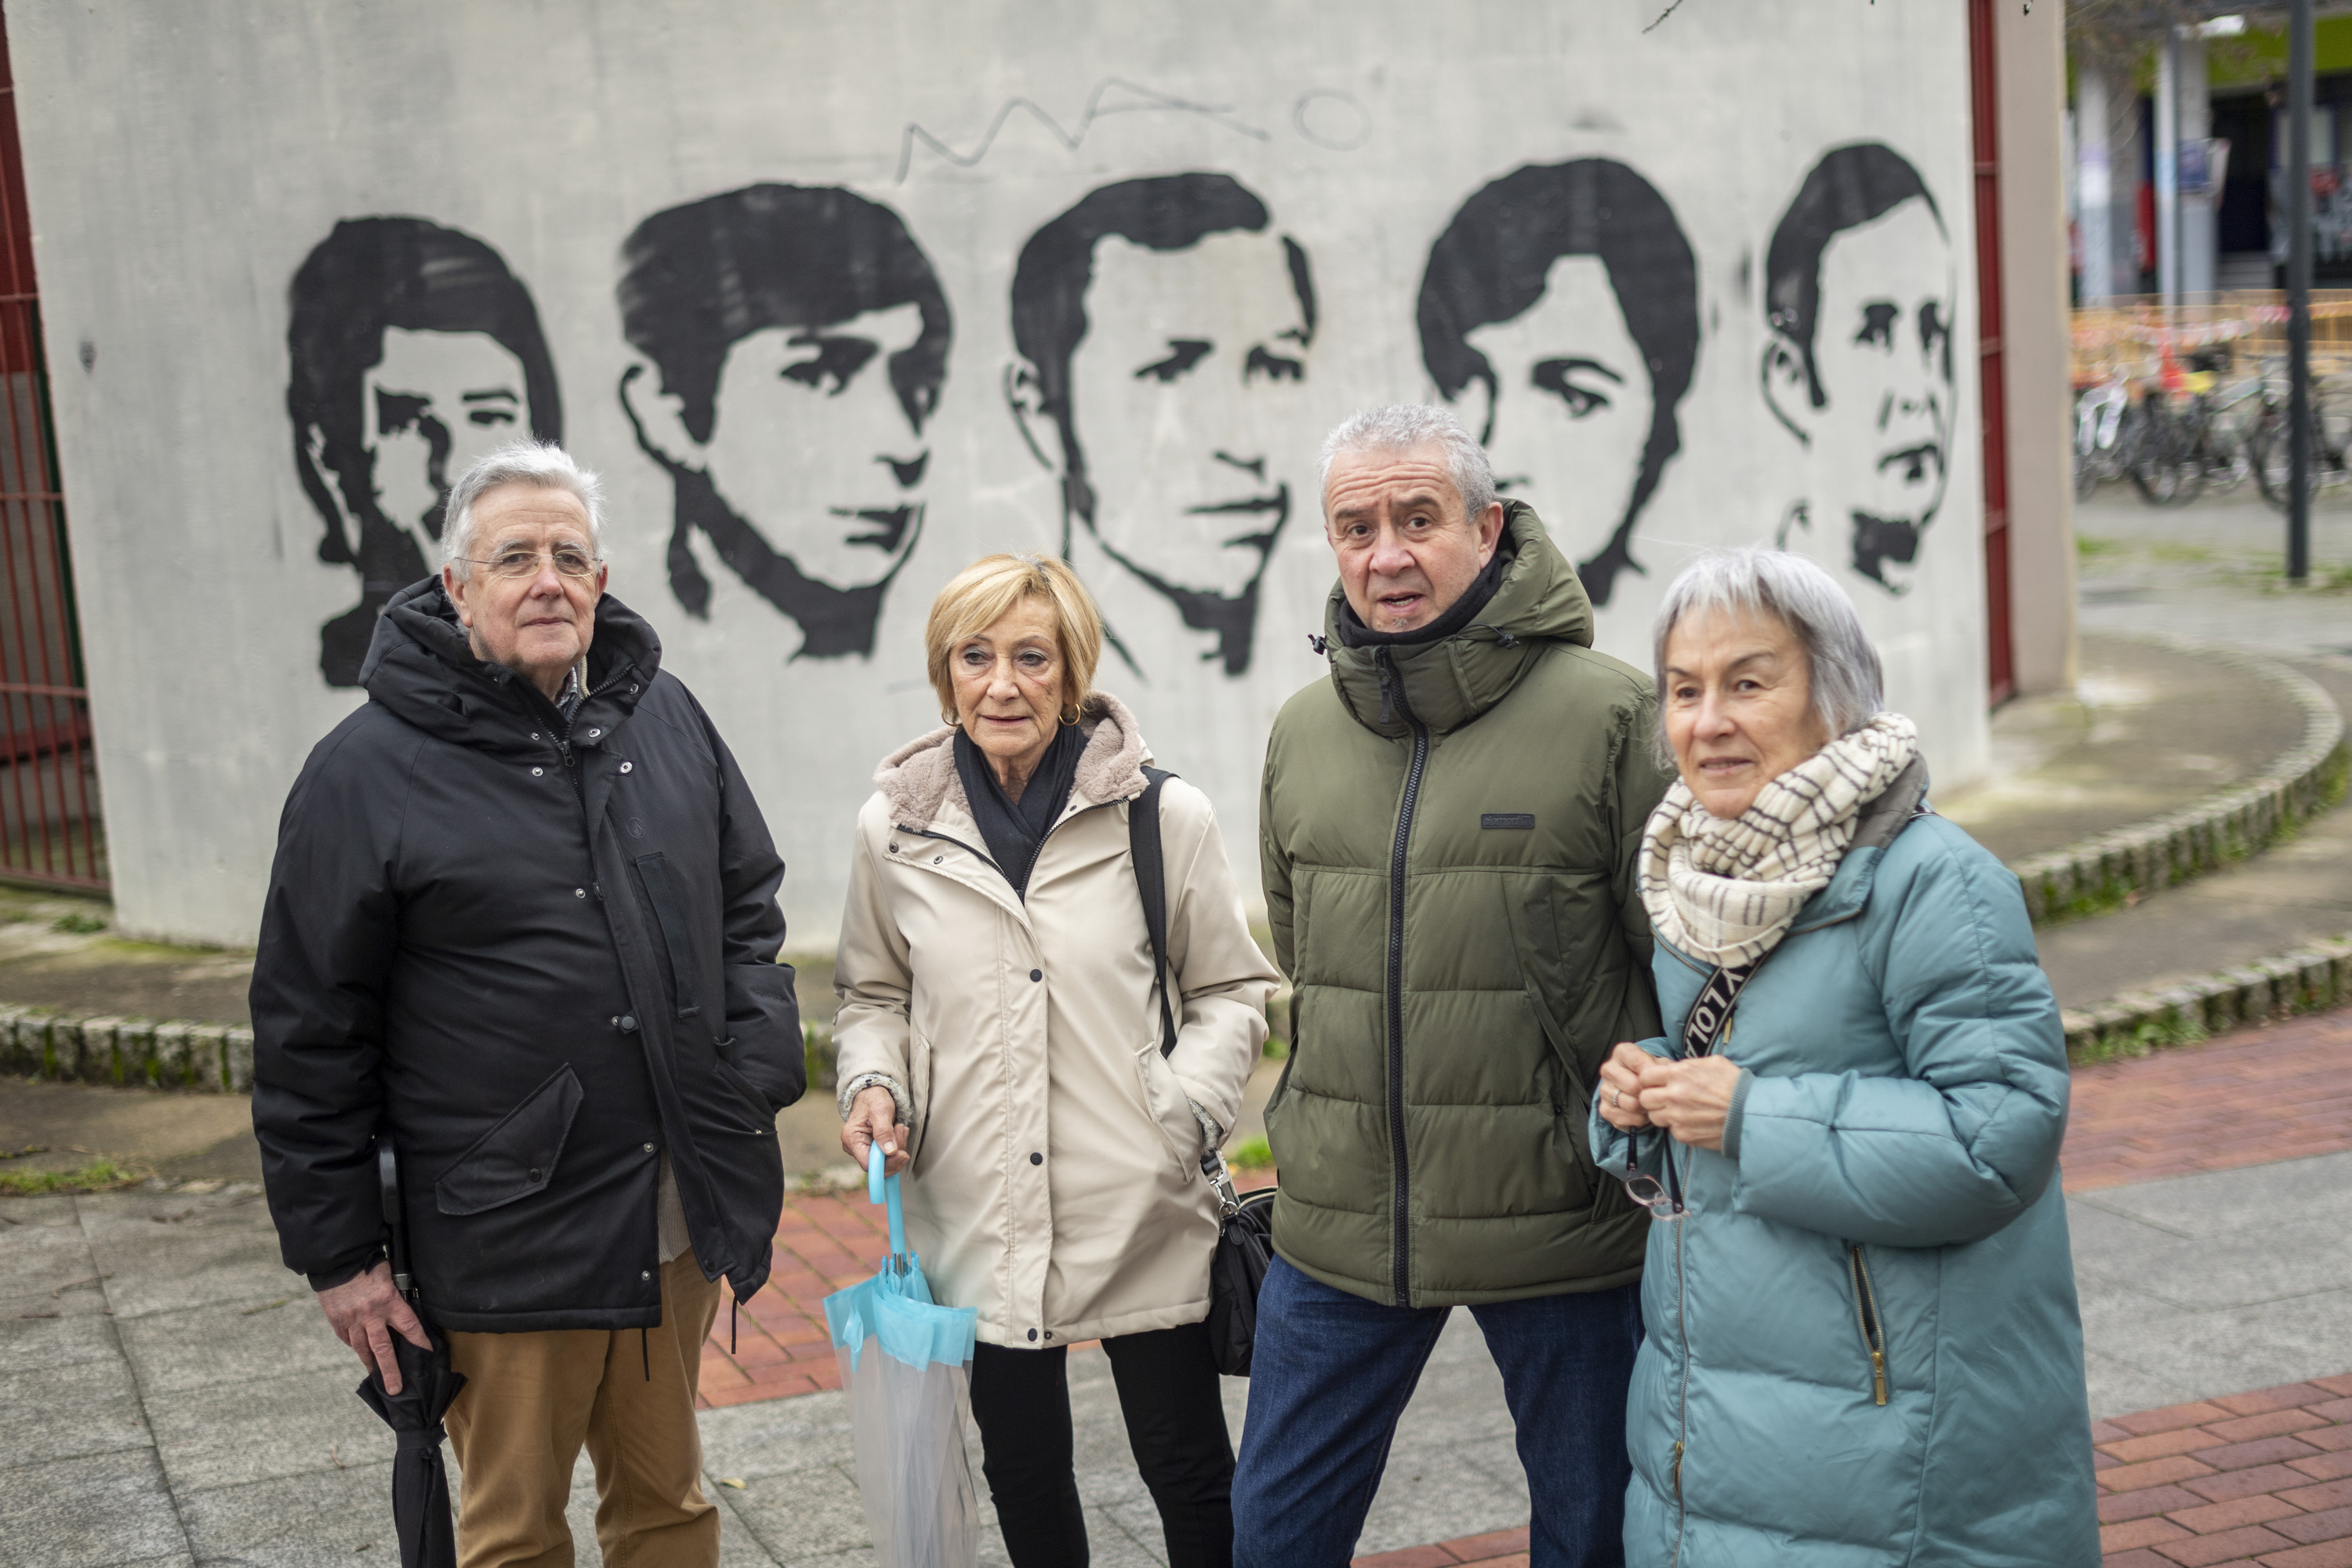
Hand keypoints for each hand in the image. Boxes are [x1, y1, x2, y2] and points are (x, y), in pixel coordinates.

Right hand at [317, 1261, 431, 1393]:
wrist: (337, 1259)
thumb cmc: (368, 1263)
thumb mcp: (390, 1275)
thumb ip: (396, 1296)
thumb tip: (402, 1312)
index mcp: (388, 1301)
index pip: (410, 1327)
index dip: (420, 1342)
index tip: (426, 1354)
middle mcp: (370, 1314)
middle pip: (383, 1349)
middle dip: (391, 1371)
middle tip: (395, 1389)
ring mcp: (351, 1319)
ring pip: (362, 1348)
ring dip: (370, 1363)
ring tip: (376, 1375)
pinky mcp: (336, 1320)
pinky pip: (348, 1339)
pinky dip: (355, 1346)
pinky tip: (360, 1352)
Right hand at [841, 1085, 907, 1174]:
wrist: (872, 1093)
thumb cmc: (873, 1099)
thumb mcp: (880, 1110)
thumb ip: (884, 1131)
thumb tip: (889, 1152)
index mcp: (851, 1139)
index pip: (868, 1164)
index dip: (887, 1164)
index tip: (903, 1154)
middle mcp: (854, 1147)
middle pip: (878, 1164)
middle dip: (895, 1152)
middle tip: (902, 1131)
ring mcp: (862, 1148)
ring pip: (885, 1159)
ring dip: (898, 1145)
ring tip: (899, 1127)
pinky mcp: (871, 1147)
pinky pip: (887, 1154)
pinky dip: (896, 1144)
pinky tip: (898, 1131)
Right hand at [1597, 1042, 1656, 1129]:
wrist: (1643, 1089)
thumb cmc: (1653, 1075)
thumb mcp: (1661, 1066)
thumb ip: (1663, 1068)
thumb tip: (1664, 1076)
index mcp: (1622, 1053)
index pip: (1637, 1062)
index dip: (1652, 1074)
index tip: (1661, 1079)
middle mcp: (1608, 1069)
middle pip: (1633, 1086)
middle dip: (1648, 1094)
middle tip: (1657, 1096)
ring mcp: (1604, 1089)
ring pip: (1629, 1104)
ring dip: (1644, 1109)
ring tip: (1651, 1106)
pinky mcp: (1603, 1108)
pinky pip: (1622, 1118)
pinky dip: (1636, 1120)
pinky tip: (1642, 1115)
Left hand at [1636, 1055, 1743, 1151]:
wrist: (1751, 1113)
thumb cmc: (1734, 1085)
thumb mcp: (1712, 1063)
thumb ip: (1687, 1065)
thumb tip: (1672, 1068)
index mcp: (1679, 1074)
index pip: (1644, 1077)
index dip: (1649, 1080)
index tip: (1657, 1083)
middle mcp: (1674, 1096)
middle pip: (1644, 1098)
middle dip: (1651, 1098)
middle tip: (1664, 1098)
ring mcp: (1677, 1118)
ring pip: (1654, 1116)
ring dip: (1663, 1113)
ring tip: (1679, 1111)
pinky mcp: (1684, 1135)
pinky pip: (1671, 1130)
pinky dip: (1678, 1127)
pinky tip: (1692, 1122)